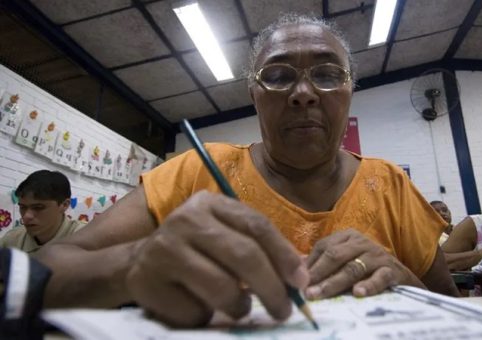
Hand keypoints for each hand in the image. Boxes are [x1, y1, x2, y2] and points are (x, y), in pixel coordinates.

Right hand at [125, 191, 308, 326]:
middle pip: (243, 255)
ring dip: (240, 306)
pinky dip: (205, 317)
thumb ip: (258, 248)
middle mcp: (186, 219)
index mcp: (210, 203)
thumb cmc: (195, 250)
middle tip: (284, 310)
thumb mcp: (225, 236)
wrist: (139, 263)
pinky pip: (194, 311)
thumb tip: (300, 277)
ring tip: (240, 307)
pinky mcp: (147, 281)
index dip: (284, 255)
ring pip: (222, 287)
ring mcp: (164, 249)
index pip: (257, 226)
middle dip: (271, 288)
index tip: (301, 282)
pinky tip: (199, 306)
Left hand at [304, 229, 424, 299]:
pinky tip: (357, 293)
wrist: (400, 276)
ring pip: (353, 268)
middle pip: (335, 256)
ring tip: (321, 294)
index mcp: (347, 236)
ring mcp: (377, 255)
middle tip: (305, 290)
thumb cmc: (366, 268)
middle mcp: (361, 242)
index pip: (323, 247)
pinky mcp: (391, 270)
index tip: (296, 280)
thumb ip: (324, 262)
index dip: (309, 264)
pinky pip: (379, 277)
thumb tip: (297, 268)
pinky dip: (368, 285)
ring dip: (335, 282)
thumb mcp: (345, 260)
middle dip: (318, 274)